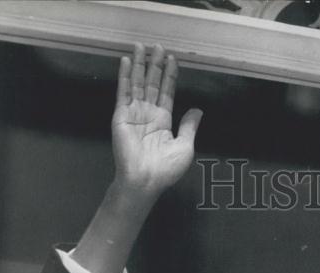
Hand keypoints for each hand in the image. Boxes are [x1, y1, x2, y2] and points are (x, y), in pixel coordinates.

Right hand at [111, 43, 202, 198]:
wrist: (145, 180)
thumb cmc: (165, 169)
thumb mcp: (185, 146)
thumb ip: (190, 126)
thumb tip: (198, 110)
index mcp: (163, 121)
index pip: (167, 92)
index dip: (170, 76)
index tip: (172, 60)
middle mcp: (148, 114)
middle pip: (152, 84)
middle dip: (155, 65)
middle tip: (157, 46)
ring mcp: (134, 113)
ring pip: (138, 83)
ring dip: (140, 65)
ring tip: (142, 46)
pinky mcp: (121, 115)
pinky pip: (124, 92)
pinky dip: (125, 76)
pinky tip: (127, 61)